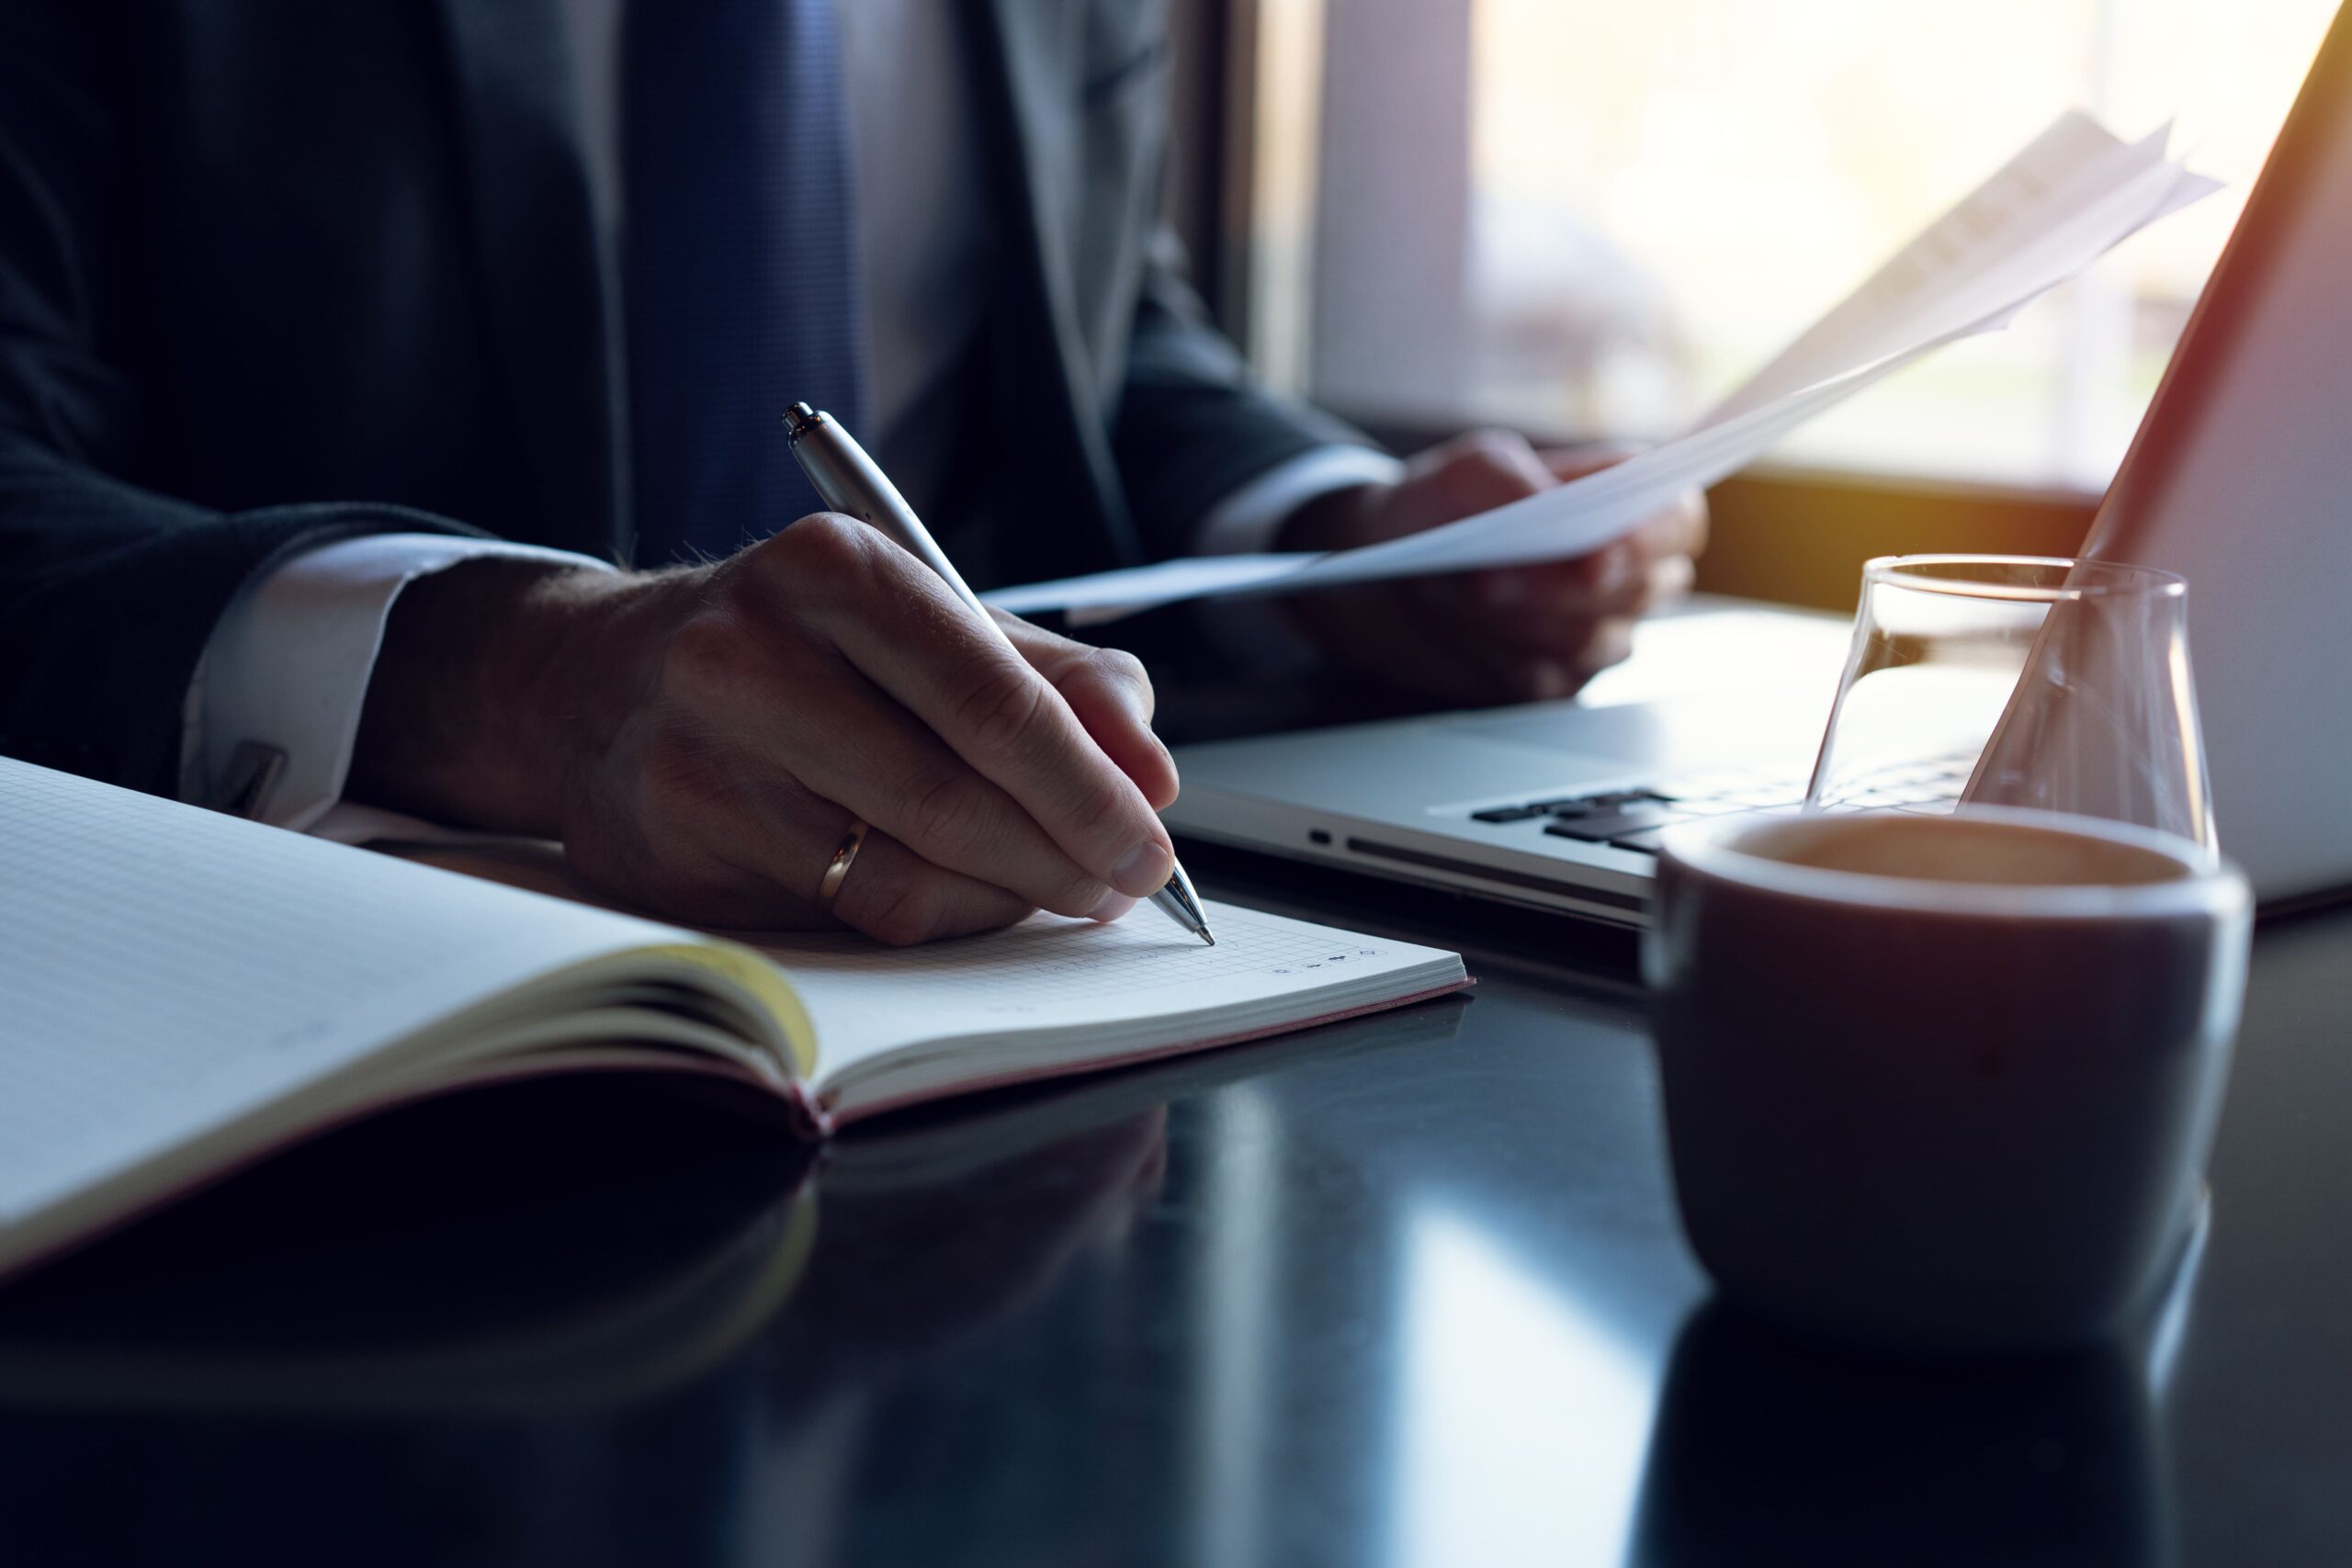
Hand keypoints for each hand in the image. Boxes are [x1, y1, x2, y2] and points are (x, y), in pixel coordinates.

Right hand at [350, 515, 1182, 943]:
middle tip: (1125, 883)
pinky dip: (936, 920)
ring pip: (908, 877)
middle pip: (958, 798)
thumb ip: (1059, 681)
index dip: (1093, 786)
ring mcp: (700, 761)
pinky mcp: (675, 855)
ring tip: (1055, 889)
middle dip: (1069, 857)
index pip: (996, 700)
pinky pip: (850, 919)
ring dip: (1010, 900)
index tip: (1152, 837)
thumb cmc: (800, 649)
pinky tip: (962, 897)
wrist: (594, 682)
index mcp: (833, 570)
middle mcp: (749, 655)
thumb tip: (1152, 773)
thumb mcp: (931, 620)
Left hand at [1277, 430, 1707, 704]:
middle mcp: (1622, 575)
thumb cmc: (1443, 506)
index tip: (1603, 551)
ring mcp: (1592, 634)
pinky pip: (1547, 683)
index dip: (1652, 540)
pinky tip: (1464, 632)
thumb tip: (1549, 505)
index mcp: (1624, 504)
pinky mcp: (1553, 682)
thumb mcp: (1468, 469)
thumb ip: (1514, 478)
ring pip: (1592, 643)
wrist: (1381, 572)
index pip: (1677, 523)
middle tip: (1495, 577)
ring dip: (1524, 619)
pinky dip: (1500, 657)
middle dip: (1564, 586)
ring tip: (1464, 590)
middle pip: (1639, 591)